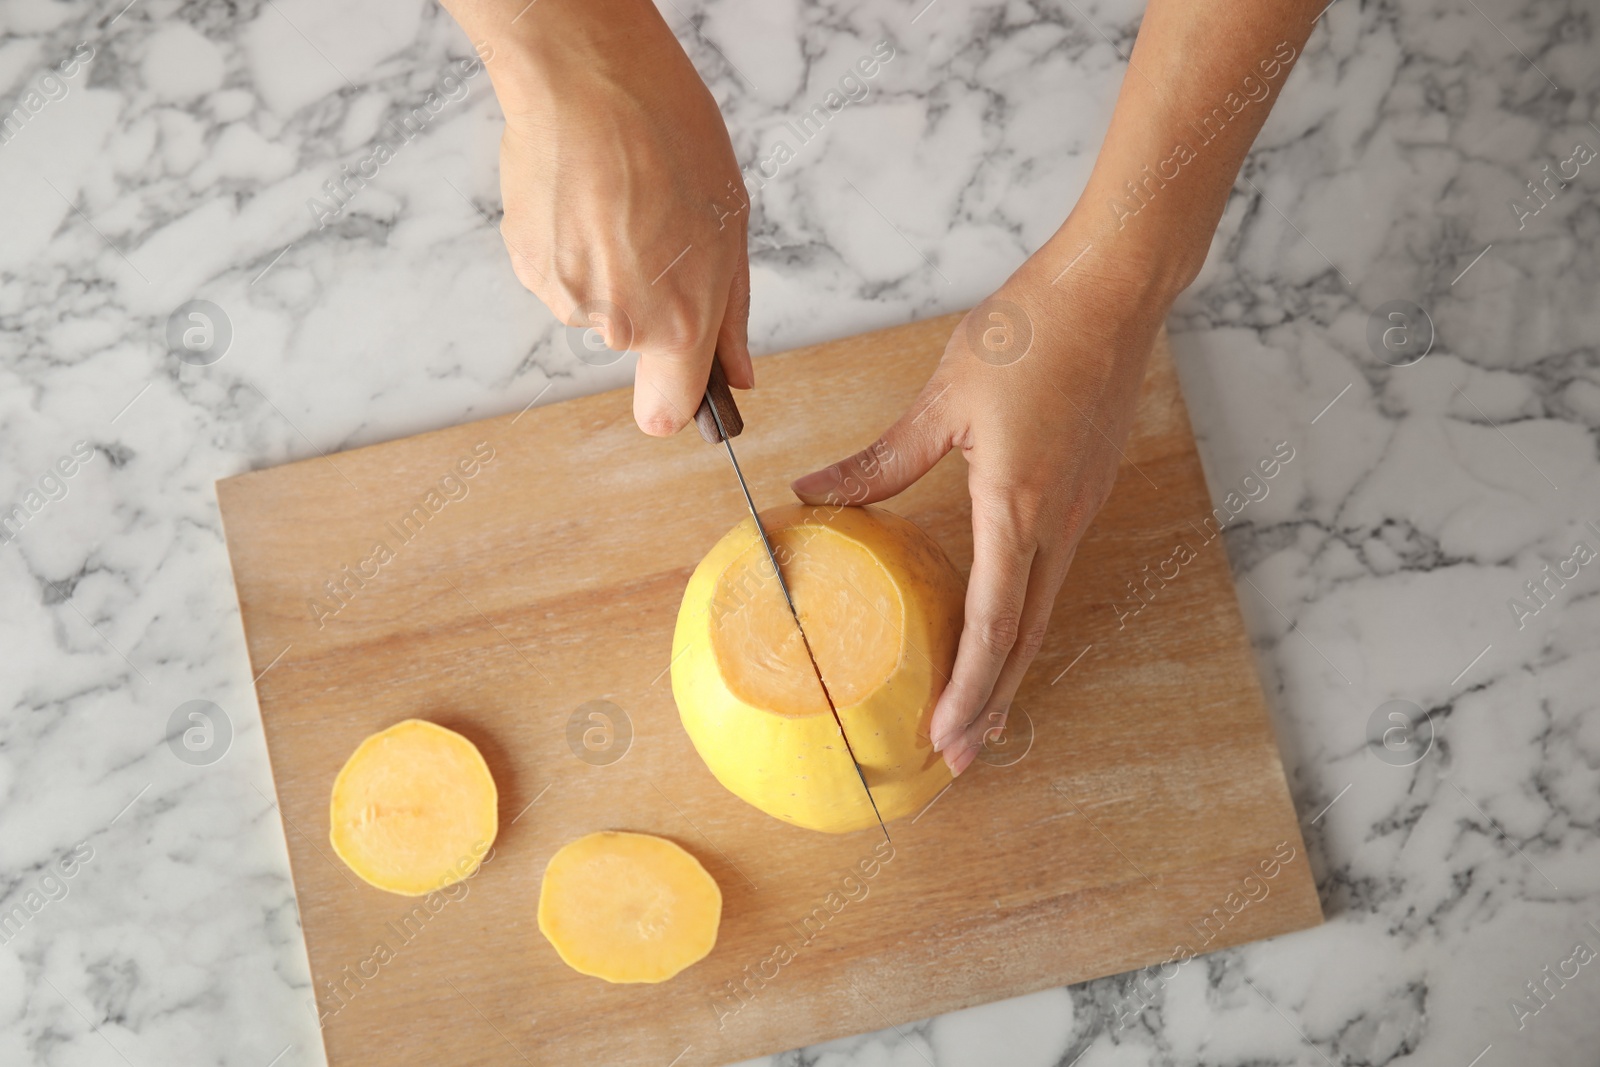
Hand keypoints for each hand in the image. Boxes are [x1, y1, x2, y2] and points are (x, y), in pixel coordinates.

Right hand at [490, 9, 751, 434]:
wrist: (585, 77)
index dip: (679, 404)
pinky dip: (571, 247)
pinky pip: (561, 278)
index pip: (669, 412)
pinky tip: (583, 197)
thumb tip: (739, 374)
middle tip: (659, 230)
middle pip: (637, 345)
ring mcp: (565, 298)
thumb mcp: (731, 227)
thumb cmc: (667, 136)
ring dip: (609, 269)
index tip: (685, 392)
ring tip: (618, 202)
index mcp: (678, 321)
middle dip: (651, 302)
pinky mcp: (526, 267)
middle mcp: (617, 324)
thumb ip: (731, 315)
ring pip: (598, 307)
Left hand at [790, 234, 1174, 775]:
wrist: (1112, 292)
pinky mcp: (1085, 494)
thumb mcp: (941, 400)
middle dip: (993, 705)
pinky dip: (1025, 620)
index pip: (993, 622)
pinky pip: (1051, 575)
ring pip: (1042, 612)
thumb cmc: (1029, 334)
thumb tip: (812, 496)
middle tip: (962, 760)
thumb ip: (880, 463)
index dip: (968, 688)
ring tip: (983, 717)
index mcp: (1018, 507)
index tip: (943, 738)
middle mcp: (1057, 523)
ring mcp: (1079, 511)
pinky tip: (1003, 630)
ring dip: (1011, 670)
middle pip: (1025, 639)